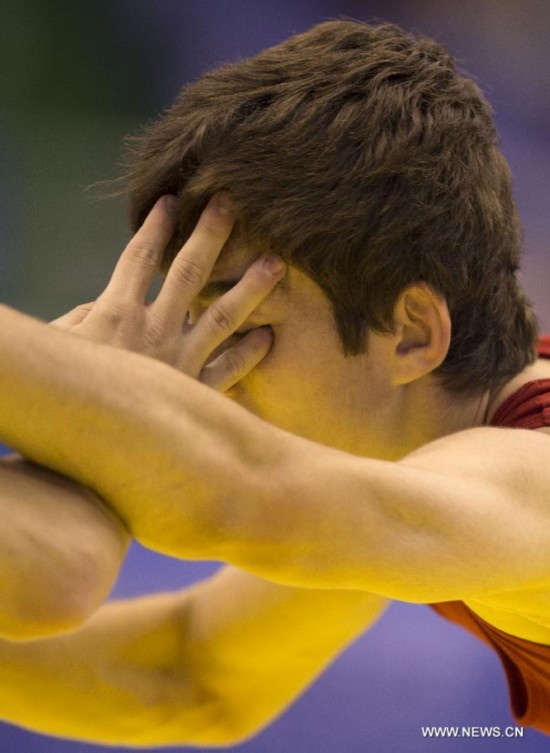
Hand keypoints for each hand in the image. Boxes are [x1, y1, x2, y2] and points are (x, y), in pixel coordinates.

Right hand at [52, 195, 284, 391]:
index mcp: (116, 313)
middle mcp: (154, 331)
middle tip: (232, 206)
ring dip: (251, 288)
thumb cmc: (68, 393)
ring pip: (223, 316)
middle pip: (189, 273)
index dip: (156, 227)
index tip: (172, 201)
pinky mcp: (194, 395)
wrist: (87, 443)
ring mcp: (180, 362)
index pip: (139, 258)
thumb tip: (101, 303)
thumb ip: (84, 318)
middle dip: (211, 235)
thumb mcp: (64, 347)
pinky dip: (249, 354)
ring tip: (275, 265)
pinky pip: (229, 371)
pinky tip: (269, 337)